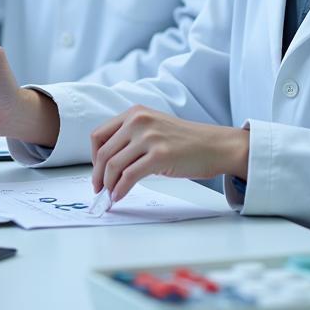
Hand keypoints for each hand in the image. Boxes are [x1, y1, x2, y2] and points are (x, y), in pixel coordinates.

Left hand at [90, 107, 249, 205]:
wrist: (215, 145)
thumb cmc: (186, 141)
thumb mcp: (154, 127)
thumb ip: (132, 136)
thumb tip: (109, 163)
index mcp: (135, 113)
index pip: (99, 135)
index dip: (94, 157)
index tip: (97, 170)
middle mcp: (139, 121)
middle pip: (104, 152)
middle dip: (98, 175)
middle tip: (99, 189)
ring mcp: (149, 137)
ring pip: (113, 165)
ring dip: (108, 185)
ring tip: (110, 194)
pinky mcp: (159, 155)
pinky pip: (129, 176)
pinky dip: (120, 190)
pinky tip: (119, 196)